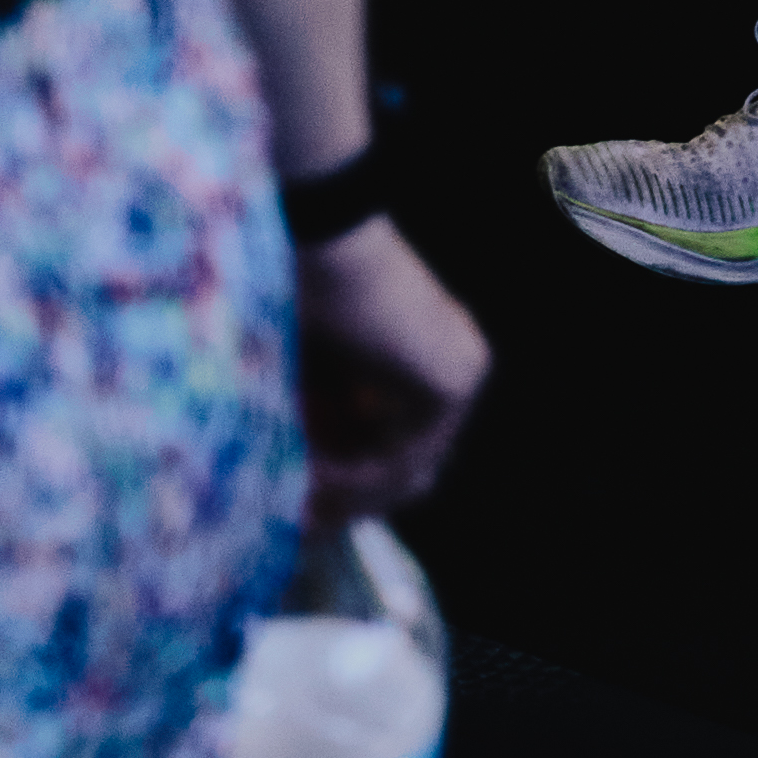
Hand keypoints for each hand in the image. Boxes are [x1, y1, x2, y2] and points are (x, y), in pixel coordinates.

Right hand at [292, 213, 490, 516]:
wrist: (320, 233)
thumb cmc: (303, 291)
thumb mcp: (313, 380)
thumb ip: (324, 432)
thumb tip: (309, 508)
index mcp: (429, 365)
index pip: (399, 455)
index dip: (347, 494)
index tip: (298, 517)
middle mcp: (457, 371)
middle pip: (405, 471)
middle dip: (348, 503)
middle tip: (297, 524)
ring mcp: (462, 377)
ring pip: (403, 471)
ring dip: (344, 491)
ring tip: (294, 497)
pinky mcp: (452, 384)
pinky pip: (403, 457)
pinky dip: (355, 475)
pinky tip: (311, 472)